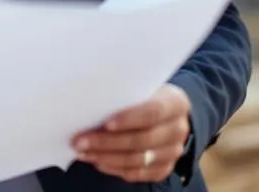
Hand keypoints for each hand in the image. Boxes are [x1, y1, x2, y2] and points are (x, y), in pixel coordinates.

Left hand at [72, 84, 191, 182]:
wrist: (164, 112)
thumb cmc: (143, 95)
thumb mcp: (139, 86)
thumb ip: (123, 92)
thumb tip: (87, 97)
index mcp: (175, 103)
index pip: (153, 112)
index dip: (129, 119)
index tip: (105, 123)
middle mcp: (178, 129)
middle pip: (143, 140)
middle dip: (107, 142)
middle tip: (80, 141)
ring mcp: (173, 151)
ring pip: (138, 159)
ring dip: (106, 157)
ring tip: (83, 152)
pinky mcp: (163, 167)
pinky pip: (139, 173)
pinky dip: (116, 168)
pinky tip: (98, 161)